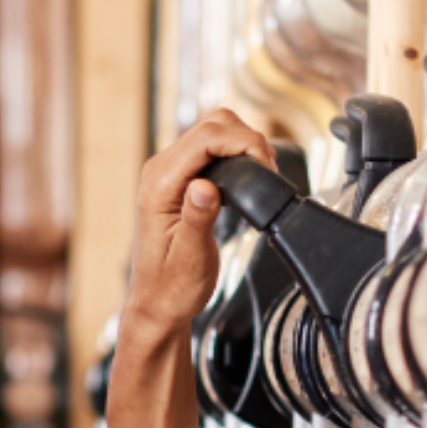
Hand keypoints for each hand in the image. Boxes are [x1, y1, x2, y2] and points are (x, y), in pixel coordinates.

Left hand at [125, 110, 277, 337]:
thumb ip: (196, 220)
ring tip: (262, 176)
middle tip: (267, 173)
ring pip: (215, 132)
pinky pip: (214, 149)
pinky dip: (237, 154)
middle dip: (248, 140)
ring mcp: (170, 172)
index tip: (265, 166)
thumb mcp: (189, 259)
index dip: (243, 142)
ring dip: (244, 145)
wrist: (160, 301)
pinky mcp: (183, 178)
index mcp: (159, 186)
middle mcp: (160, 171)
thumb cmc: (172, 287)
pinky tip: (248, 179)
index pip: (205, 139)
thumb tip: (203, 186)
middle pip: (212, 125)